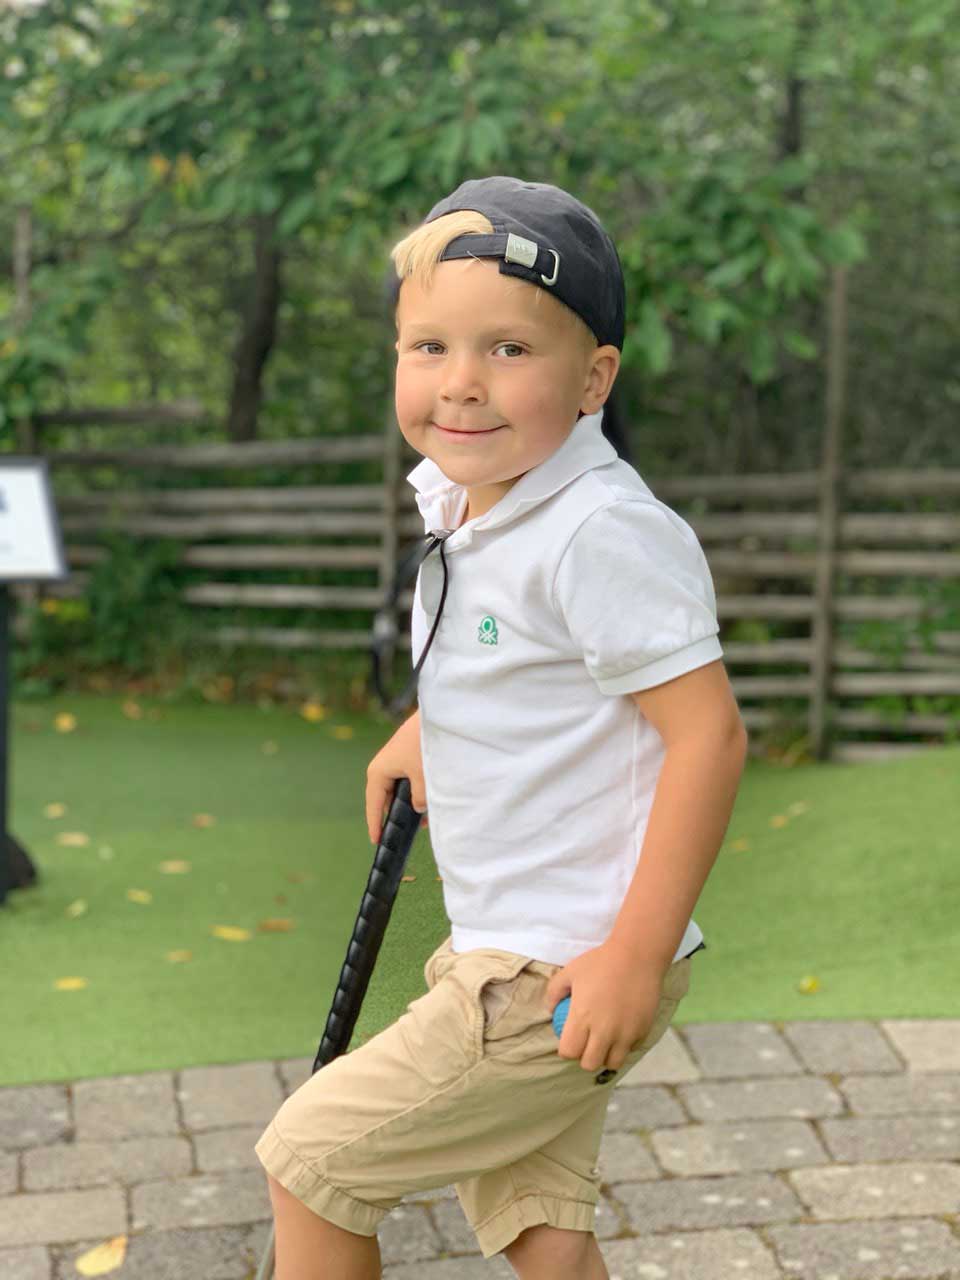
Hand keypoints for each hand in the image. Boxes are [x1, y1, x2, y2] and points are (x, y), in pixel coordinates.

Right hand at [365, 709, 427, 842]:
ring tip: (423, 821)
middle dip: (396, 815)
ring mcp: (395, 760)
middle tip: (404, 834)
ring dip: (409, 803)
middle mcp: (383, 767)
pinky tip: (429, 802)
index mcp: (378, 772)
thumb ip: (420, 799)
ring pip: (399, 789)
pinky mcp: (407, 755)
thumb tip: (419, 808)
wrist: (437, 715)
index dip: (375, 825)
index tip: (377, 842)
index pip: (374, 805)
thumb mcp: (423, 778)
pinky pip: (407, 780)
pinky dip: (416, 792)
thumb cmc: (424, 744)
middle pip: (386, 798)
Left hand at [544, 944, 664, 1072]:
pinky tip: (621, 1030)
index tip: (570, 1040)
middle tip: (587, 1043)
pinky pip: (630, 1049)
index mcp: (582, 1018)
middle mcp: (603, 1031)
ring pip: (612, 1063)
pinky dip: (624, 1045)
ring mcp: (625, 1034)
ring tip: (605, 1041)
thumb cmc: (600, 962)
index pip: (569, 1052)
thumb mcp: (570, 971)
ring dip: (605, 1056)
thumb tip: (551, 1010)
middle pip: (589, 1064)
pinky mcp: (642, 1031)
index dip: (567, 1050)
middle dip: (584, 1057)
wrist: (637, 955)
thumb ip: (554, 991)